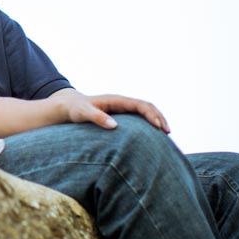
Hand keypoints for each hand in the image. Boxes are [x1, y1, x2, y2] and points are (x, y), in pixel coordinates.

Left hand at [53, 89, 170, 132]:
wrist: (70, 107)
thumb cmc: (76, 110)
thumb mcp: (84, 113)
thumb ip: (97, 118)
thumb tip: (114, 126)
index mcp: (117, 100)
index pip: (140, 105)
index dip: (152, 115)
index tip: (159, 127)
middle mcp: (122, 103)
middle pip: (147, 107)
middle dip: (159, 118)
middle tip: (168, 133)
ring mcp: (122, 109)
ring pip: (145, 112)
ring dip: (156, 121)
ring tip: (165, 135)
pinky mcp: (121, 116)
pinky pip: (139, 119)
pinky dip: (148, 126)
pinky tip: (152, 137)